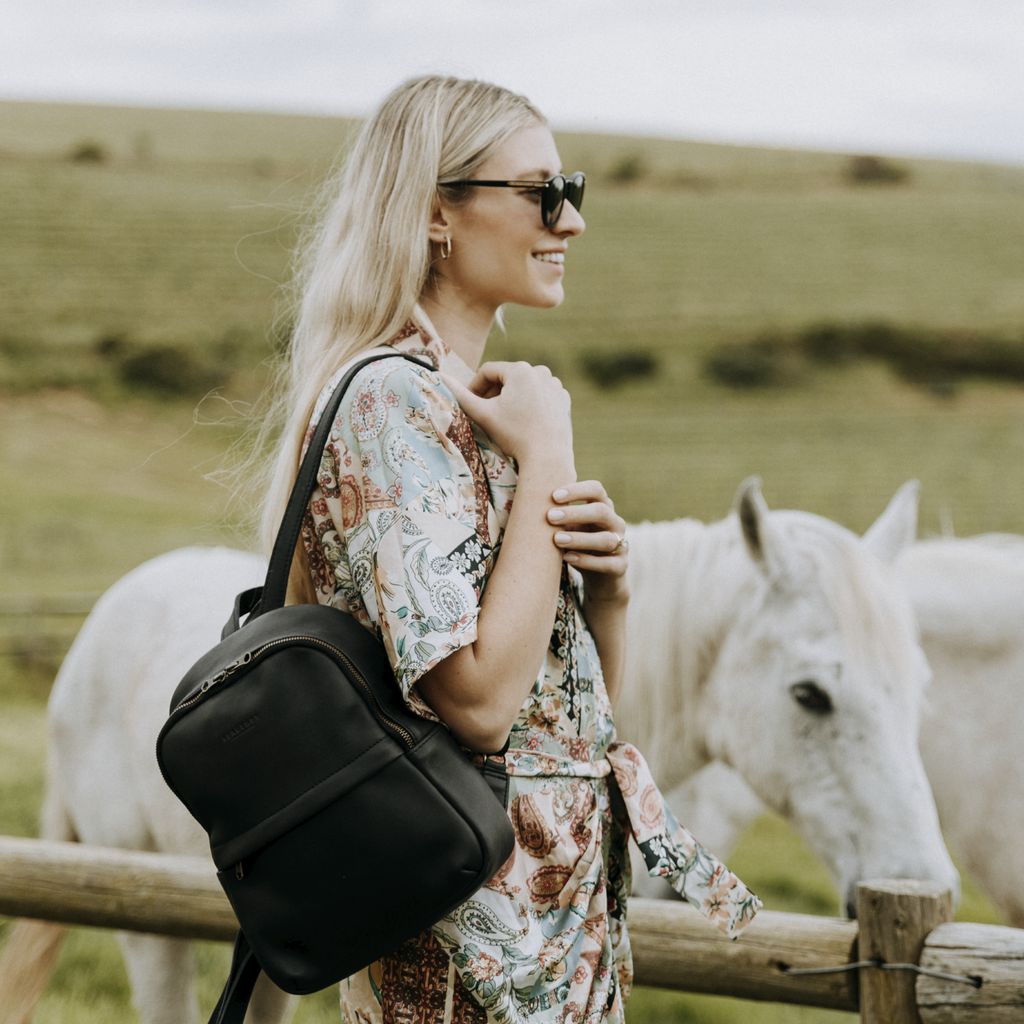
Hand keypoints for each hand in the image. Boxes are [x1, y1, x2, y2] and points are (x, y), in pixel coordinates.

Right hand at [441, 362, 573, 469]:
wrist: (547, 457)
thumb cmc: (514, 435)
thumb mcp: (483, 414)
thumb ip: (460, 395)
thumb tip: (438, 376)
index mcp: (520, 370)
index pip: (488, 371)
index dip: (475, 387)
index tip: (470, 404)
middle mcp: (540, 371)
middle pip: (507, 377)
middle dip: (494, 393)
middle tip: (486, 413)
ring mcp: (555, 385)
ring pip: (524, 387)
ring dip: (512, 398)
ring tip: (505, 419)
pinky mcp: (563, 399)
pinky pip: (541, 396)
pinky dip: (530, 404)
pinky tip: (525, 422)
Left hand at [547, 480, 628, 604]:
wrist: (599, 577)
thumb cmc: (579, 545)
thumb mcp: (570, 528)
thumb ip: (559, 516)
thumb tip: (529, 503)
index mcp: (603, 507)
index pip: (596, 489)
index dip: (577, 490)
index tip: (553, 496)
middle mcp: (616, 523)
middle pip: (601, 511)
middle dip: (575, 513)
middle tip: (550, 516)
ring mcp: (622, 545)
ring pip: (605, 539)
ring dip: (579, 538)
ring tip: (556, 539)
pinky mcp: (621, 566)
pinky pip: (608, 563)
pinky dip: (587, 561)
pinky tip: (568, 558)